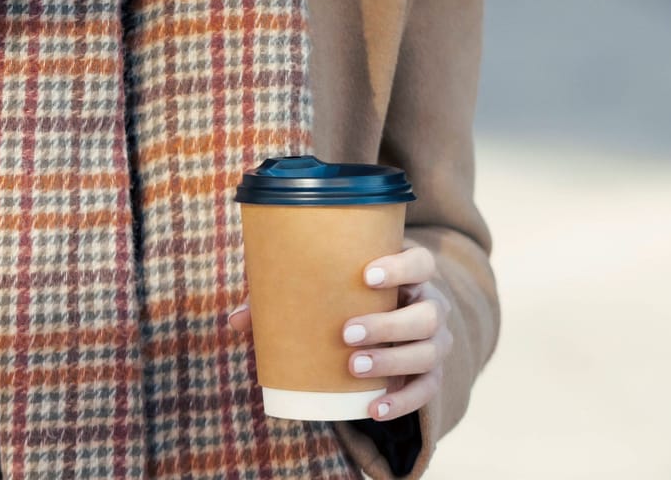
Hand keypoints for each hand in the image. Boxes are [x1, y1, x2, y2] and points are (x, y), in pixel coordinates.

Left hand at [225, 243, 451, 424]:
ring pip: (428, 352)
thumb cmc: (348, 298)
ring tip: (352, 367)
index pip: (421, 262)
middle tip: (346, 333)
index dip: (400, 267)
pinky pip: (426, 391)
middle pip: (427, 313)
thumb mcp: (325, 290)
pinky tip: (372, 409)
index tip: (365, 275)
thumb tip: (234, 320)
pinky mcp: (430, 375)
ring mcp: (436, 342)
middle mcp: (432, 305)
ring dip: (392, 362)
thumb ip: (282, 298)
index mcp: (411, 274)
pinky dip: (401, 403)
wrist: (385, 327)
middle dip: (388, 324)